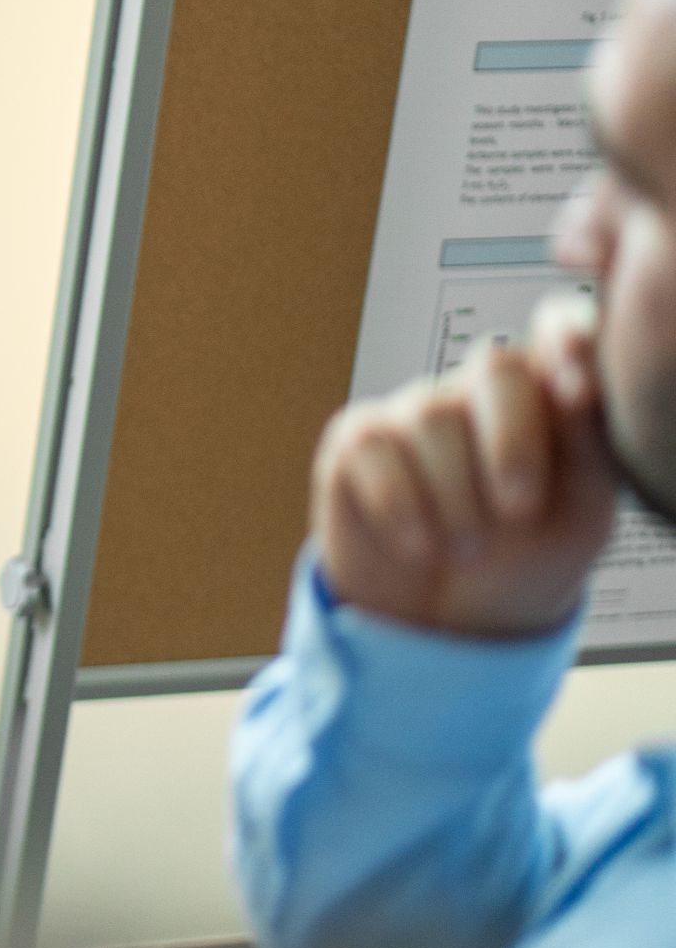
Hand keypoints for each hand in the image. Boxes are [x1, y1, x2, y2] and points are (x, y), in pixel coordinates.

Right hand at [314, 301, 615, 638]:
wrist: (453, 619)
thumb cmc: (528, 557)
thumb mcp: (585, 508)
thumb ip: (589, 441)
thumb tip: (578, 383)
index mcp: (546, 395)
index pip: (557, 328)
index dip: (566, 341)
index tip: (576, 394)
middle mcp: (478, 392)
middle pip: (494, 367)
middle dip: (511, 444)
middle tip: (517, 510)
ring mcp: (414, 413)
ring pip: (432, 418)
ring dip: (455, 498)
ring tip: (466, 549)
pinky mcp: (357, 443)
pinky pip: (373, 452)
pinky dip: (400, 507)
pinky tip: (419, 544)